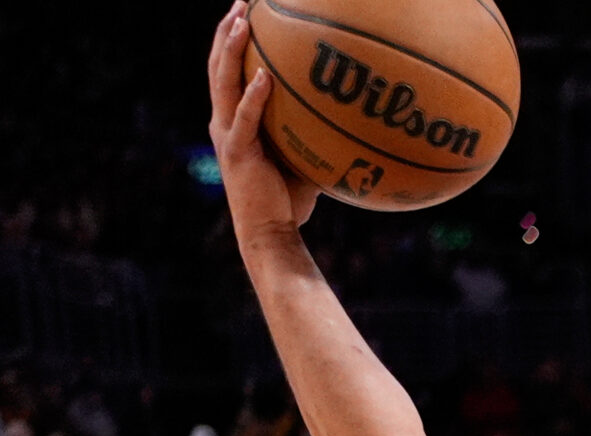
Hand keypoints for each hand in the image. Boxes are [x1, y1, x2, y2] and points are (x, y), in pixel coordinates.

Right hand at [207, 3, 319, 243]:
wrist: (271, 233)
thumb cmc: (291, 199)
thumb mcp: (303, 156)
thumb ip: (312, 131)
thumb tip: (348, 111)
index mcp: (233, 120)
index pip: (228, 72)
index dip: (231, 41)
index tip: (245, 12)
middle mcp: (223, 121)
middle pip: (218, 66)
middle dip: (227, 31)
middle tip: (240, 2)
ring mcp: (227, 135)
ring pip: (223, 83)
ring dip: (230, 50)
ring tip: (241, 22)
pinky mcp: (238, 152)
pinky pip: (246, 118)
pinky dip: (254, 96)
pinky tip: (265, 76)